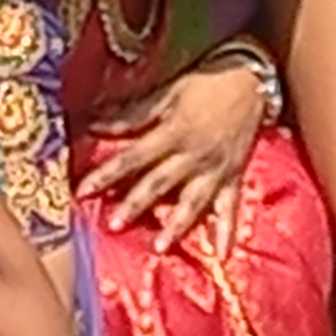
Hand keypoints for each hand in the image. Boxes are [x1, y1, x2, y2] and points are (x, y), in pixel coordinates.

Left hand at [77, 58, 267, 247]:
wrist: (252, 80)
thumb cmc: (204, 84)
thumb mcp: (167, 93)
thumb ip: (133, 113)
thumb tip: (96, 124)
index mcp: (173, 133)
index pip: (133, 157)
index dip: (107, 173)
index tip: (83, 190)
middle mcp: (192, 156)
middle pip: (159, 183)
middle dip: (135, 205)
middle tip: (113, 226)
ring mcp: (214, 170)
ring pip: (192, 201)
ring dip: (176, 225)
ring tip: (160, 247)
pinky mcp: (232, 177)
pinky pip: (230, 207)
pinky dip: (227, 231)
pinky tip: (222, 256)